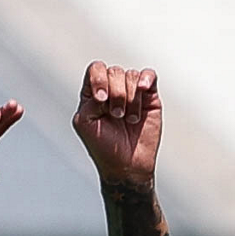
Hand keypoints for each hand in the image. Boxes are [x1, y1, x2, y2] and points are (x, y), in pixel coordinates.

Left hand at [72, 61, 161, 184]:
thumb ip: (89, 100)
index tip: (101, 100)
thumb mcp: (85, 122)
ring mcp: (132, 92)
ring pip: (131, 76)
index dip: (99, 80)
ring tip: (129, 119)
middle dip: (116, 94)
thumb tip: (108, 87)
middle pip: (114, 71)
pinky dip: (146, 79)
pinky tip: (143, 89)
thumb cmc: (104, 146)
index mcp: (94, 93)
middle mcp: (113, 89)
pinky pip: (150, 75)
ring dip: (130, 99)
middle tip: (116, 116)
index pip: (96, 69)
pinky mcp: (150, 97)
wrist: (127, 166)